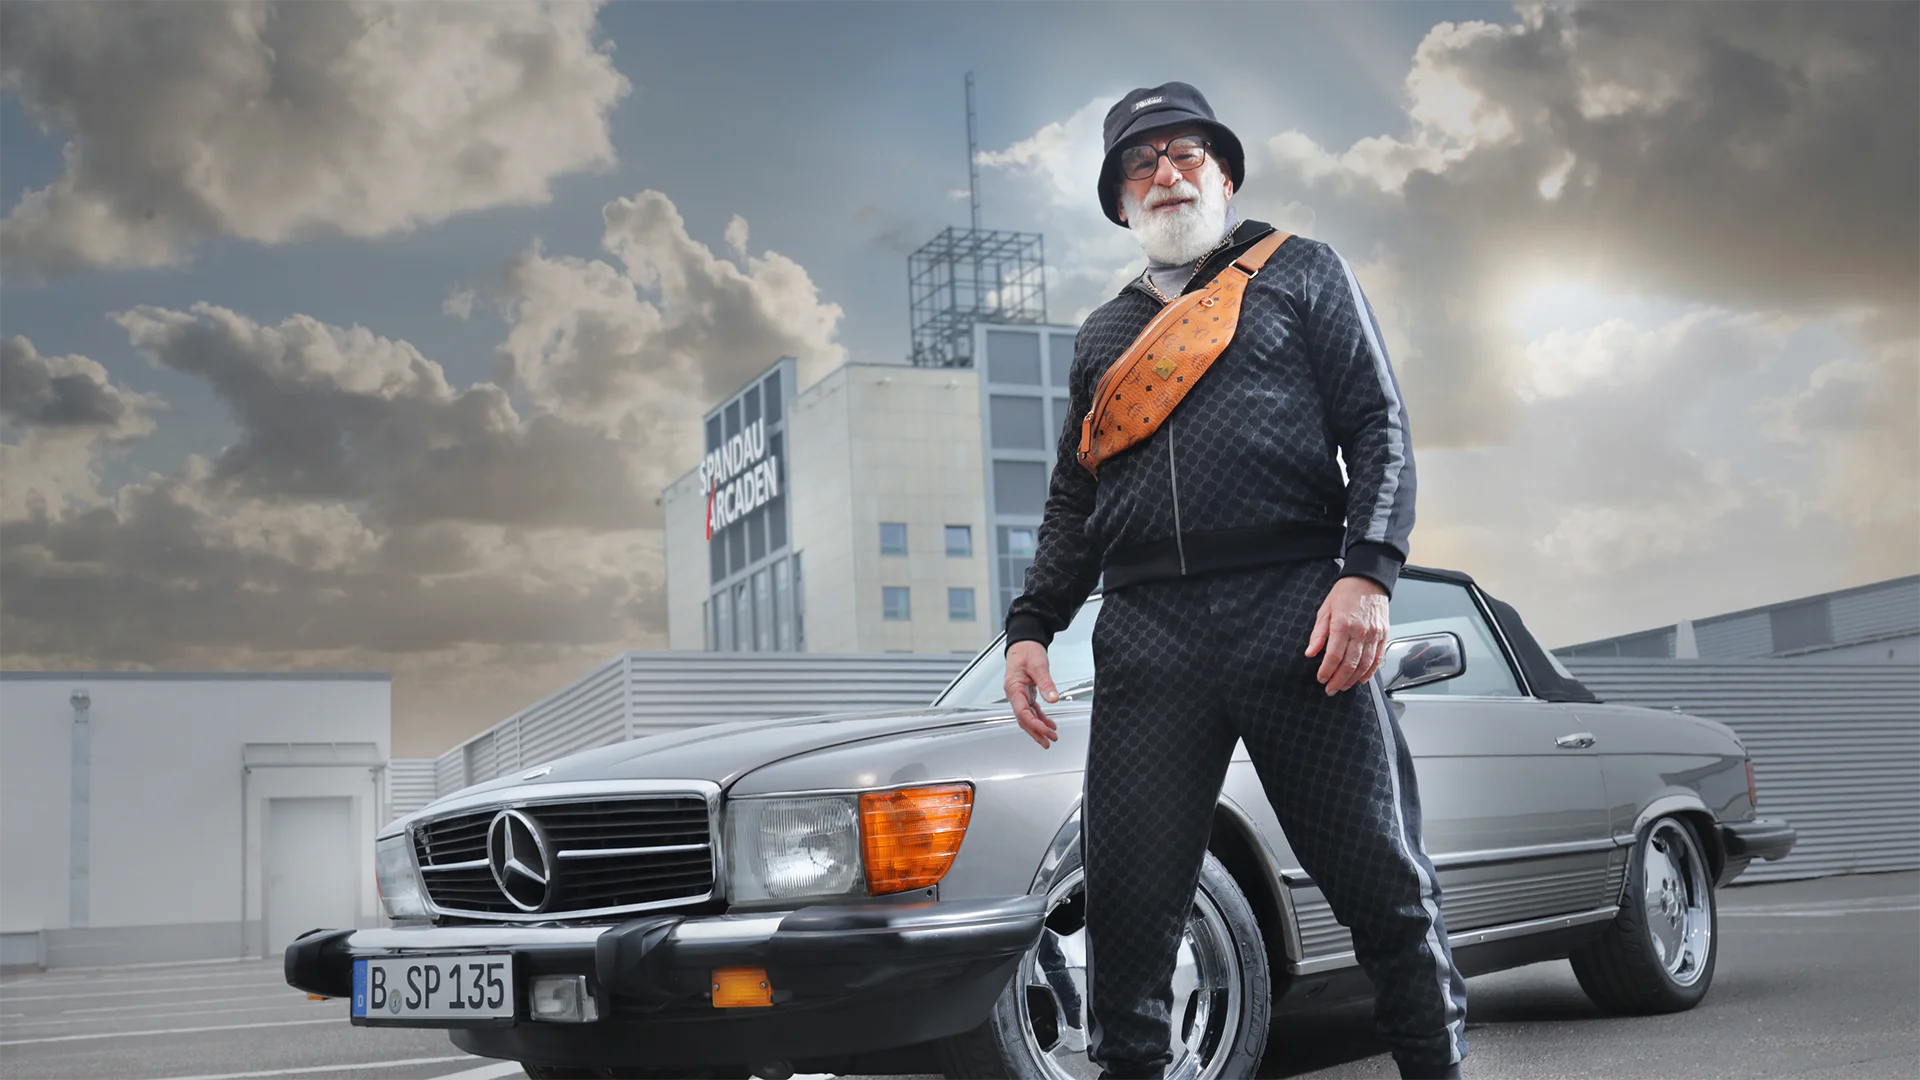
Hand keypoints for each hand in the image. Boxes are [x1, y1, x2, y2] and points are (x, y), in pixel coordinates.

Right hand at [1004, 640, 1059, 747]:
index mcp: (1013, 688)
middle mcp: (1015, 694)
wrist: (1024, 643)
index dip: (1033, 724)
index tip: (1045, 731)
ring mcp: (1020, 694)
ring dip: (1038, 727)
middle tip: (1048, 742)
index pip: (1022, 712)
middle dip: (1036, 732)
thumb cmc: (1027, 651)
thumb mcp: (1039, 665)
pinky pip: (1032, 709)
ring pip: (1028, 717)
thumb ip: (1046, 683)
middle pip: (1023, 719)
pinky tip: (1049, 724)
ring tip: (1050, 737)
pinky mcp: (1026, 693)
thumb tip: (1053, 698)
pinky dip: (1040, 718)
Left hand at [1306, 575, 1390, 694]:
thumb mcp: (1325, 609)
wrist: (1368, 580)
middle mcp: (1360, 631)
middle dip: (1339, 680)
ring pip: (1365, 664)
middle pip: (1350, 664)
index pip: (1334, 655)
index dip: (1327, 670)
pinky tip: (1361, 679)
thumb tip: (1310, 653)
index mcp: (1342, 624)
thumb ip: (1318, 634)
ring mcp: (1374, 634)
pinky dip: (1370, 672)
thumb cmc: (1345, 593)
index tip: (1321, 678)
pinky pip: (1378, 658)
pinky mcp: (1383, 635)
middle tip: (1330, 689)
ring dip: (1353, 679)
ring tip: (1343, 686)